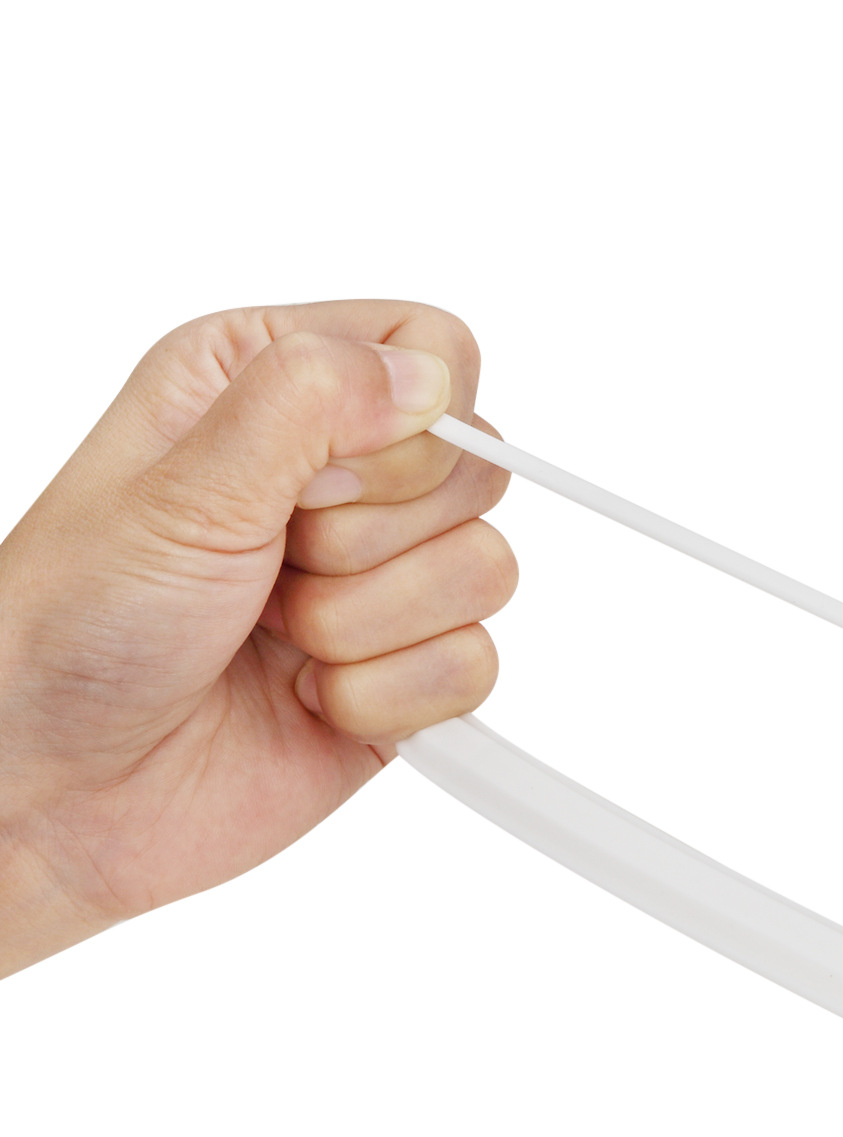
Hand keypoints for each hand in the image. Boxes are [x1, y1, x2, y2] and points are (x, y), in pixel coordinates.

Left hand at [0, 300, 515, 975]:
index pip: (433, 351)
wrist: (62, 786)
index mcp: (276, 387)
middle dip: (371, 540)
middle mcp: (340, 477)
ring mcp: (382, 580)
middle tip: (275, 566)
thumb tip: (430, 381)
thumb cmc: (77, 629)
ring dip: (368, 624)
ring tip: (278, 636)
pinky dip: (385, 696)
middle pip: (476, 469)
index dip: (405, 424)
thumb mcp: (179, 490)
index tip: (311, 485)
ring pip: (486, 571)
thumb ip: (308, 401)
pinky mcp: (407, 671)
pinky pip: (474, 666)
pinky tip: (306, 698)